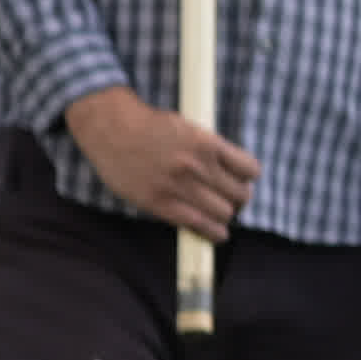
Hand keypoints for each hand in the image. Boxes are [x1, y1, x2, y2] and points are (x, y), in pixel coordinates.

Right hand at [65, 84, 260, 242]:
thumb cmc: (149, 126)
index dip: (248, 178)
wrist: (110, 128)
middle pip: (240, 195)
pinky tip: (215, 233)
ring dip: (225, 217)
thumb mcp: (188, 127)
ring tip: (219, 216)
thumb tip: (232, 172)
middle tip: (230, 200)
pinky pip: (199, 225)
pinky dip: (213, 233)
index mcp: (207, 142)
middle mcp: (197, 165)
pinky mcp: (161, 203)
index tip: (241, 180)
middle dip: (238, 200)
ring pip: (224, 213)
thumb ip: (210, 149)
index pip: (249, 169)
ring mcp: (179, 185)